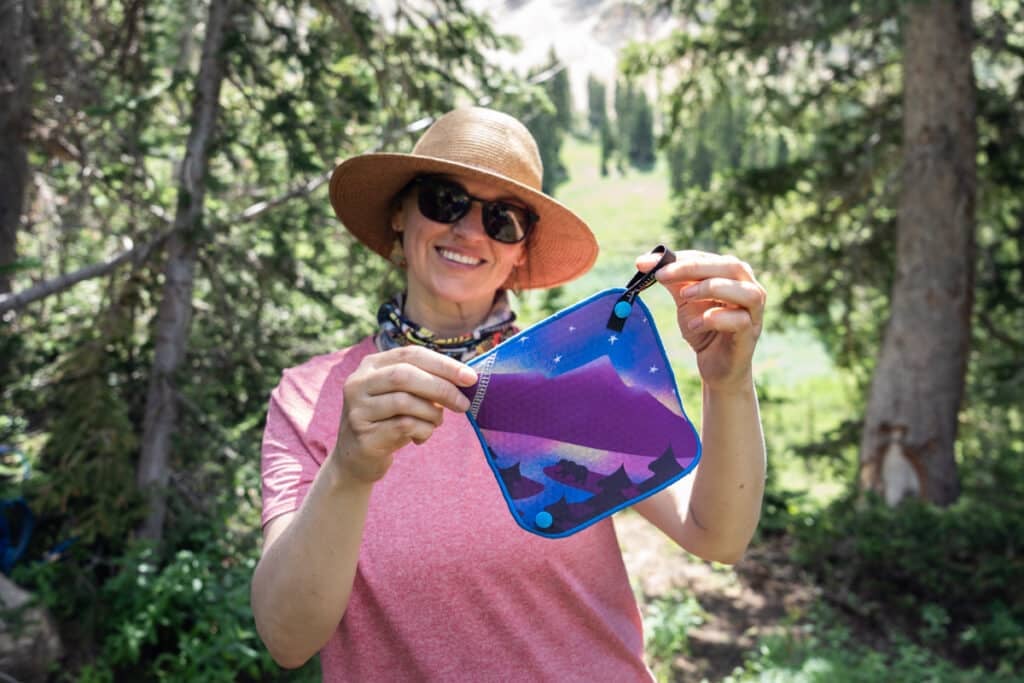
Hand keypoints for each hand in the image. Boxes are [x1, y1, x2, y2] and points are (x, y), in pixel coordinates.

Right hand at [333, 346, 477, 483]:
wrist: (356, 459)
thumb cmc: (388, 421)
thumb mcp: (403, 395)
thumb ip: (425, 383)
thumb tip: (465, 378)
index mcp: (371, 365)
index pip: (410, 354)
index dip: (443, 364)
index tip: (470, 377)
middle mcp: (358, 383)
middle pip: (405, 375)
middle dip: (441, 388)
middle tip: (464, 404)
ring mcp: (357, 410)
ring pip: (405, 402)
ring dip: (432, 414)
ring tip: (436, 423)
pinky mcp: (363, 436)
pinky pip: (404, 427)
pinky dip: (423, 431)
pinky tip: (420, 438)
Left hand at [636, 250, 765, 392]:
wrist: (717, 368)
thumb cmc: (704, 330)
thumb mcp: (685, 301)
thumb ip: (672, 281)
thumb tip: (645, 261)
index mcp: (733, 276)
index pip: (709, 257)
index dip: (681, 258)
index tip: (650, 263)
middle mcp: (750, 289)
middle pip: (731, 266)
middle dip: (694, 267)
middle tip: (662, 275)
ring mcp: (754, 313)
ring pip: (746, 291)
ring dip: (712, 288)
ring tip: (683, 296)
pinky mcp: (750, 335)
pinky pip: (740, 321)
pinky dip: (715, 319)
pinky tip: (694, 325)